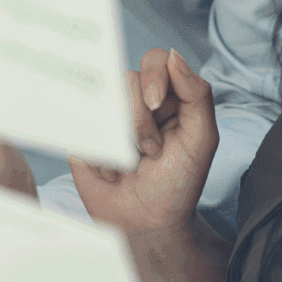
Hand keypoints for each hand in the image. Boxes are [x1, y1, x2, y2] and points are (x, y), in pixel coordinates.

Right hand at [70, 49, 217, 237]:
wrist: (146, 225)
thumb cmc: (178, 184)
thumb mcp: (201, 140)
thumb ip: (197, 94)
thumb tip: (174, 56)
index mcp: (166, 94)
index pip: (156, 60)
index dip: (154, 77)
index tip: (155, 105)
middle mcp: (134, 99)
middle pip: (127, 79)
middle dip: (139, 120)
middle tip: (151, 151)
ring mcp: (106, 116)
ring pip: (103, 99)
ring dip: (121, 137)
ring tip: (131, 163)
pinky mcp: (82, 134)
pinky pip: (80, 124)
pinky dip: (99, 152)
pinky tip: (110, 171)